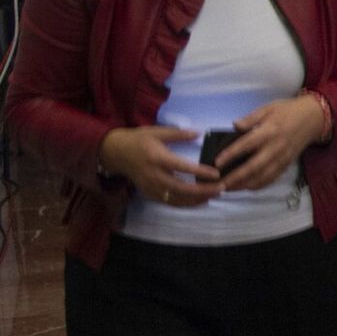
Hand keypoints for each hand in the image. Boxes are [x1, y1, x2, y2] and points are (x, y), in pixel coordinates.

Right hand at [99, 126, 222, 206]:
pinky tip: (201, 201)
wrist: (115, 153)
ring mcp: (151, 187)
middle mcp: (154, 175)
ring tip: (215, 195)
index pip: (182, 167)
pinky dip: (187, 204)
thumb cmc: (138, 140)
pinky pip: (170, 202)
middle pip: (181, 188)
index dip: (200, 172)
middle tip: (221, 188)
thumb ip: (178, 134)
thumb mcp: (156, 131)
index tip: (216, 174)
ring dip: (197, 199)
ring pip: (177, 199)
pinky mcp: (149, 194)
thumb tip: (199, 133)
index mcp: (157, 158)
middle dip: (203, 191)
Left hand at [220, 95, 325, 191]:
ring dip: (245, 185)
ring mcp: (282, 158)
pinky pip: (272, 178)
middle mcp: (275, 147)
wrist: (313, 118)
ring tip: (230, 189)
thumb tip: (234, 126)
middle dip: (236, 178)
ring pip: (263, 177)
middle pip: (253, 167)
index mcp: (269, 131)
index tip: (217, 163)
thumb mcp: (267, 108)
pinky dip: (259, 185)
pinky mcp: (287, 164)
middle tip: (220, 184)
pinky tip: (247, 187)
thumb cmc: (288, 111)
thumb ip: (250, 118)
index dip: (230, 155)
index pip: (246, 145)